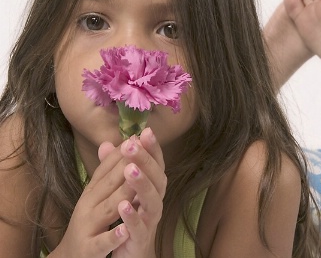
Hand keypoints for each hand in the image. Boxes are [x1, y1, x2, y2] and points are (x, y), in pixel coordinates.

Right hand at [51, 141, 136, 256]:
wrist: (70, 256)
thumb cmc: (89, 220)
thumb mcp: (96, 195)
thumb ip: (106, 171)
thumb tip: (111, 142)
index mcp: (92, 191)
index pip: (107, 169)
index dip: (122, 153)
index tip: (138, 136)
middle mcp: (88, 205)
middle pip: (109, 184)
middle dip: (125, 166)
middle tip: (138, 149)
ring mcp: (88, 227)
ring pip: (108, 209)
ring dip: (122, 195)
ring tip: (135, 181)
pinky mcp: (89, 249)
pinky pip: (102, 242)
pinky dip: (114, 235)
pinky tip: (126, 229)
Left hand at [111, 127, 165, 257]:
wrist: (130, 252)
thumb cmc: (130, 218)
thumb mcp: (121, 190)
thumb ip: (114, 168)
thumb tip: (106, 144)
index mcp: (152, 187)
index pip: (155, 164)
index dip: (152, 148)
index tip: (145, 131)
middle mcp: (155, 201)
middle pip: (157, 178)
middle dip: (146, 161)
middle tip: (132, 146)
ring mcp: (150, 220)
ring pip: (153, 201)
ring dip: (142, 185)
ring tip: (130, 170)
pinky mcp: (141, 238)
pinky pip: (140, 227)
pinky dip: (133, 216)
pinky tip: (124, 205)